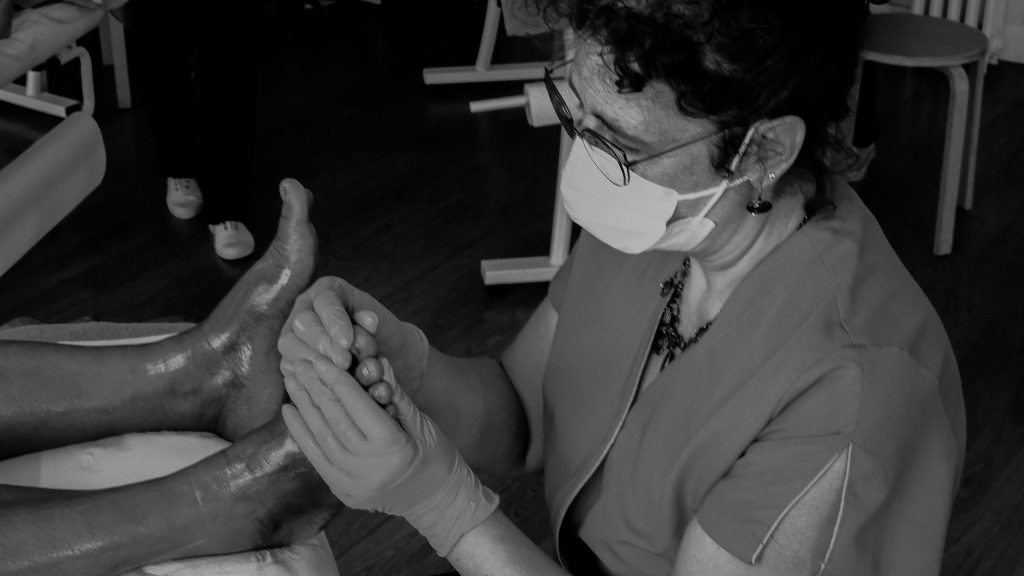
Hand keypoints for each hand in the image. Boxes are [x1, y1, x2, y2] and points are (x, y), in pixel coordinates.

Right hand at [277, 289, 394, 413]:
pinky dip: (306, 374)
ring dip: (313, 360)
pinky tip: (324, 382)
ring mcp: (293, 331)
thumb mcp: (385, 325)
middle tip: (343, 362)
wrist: (381, 356)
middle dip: (323, 343)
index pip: (325, 300)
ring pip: (288, 343)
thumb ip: (375, 322)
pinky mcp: (290, 356)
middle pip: (302, 321)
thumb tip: (368, 320)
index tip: (348, 343)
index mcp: (329, 290)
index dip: (334, 321)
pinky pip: (287, 365)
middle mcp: (306, 307)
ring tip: (335, 373)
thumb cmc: (382, 336)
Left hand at [281, 358, 497, 556]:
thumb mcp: (422, 423)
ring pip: (321, 436)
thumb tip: (375, 360)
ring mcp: (352, 483)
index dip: (337, 380)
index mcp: (392, 447)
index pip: (358, 406)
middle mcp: (368, 467)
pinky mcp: (342, 491)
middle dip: (315, 388)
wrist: (436, 502)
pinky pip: (316, 457)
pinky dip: (301, 432)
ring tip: (291, 380)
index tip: (320, 360)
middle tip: (299, 363)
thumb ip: (395, 395)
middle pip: (335, 419)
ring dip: (303, 406)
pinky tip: (290, 410)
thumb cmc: (436, 456)